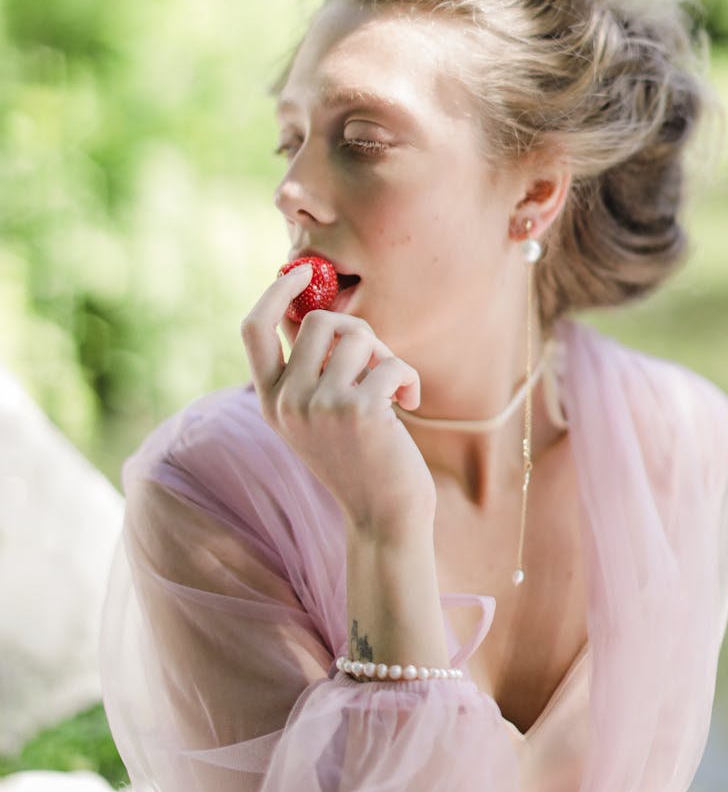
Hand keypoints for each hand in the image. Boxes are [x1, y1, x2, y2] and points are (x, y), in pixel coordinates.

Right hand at [241, 265, 435, 538]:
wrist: (383, 519)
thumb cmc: (359, 461)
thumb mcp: (317, 417)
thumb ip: (308, 370)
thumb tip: (311, 310)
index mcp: (271, 401)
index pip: (254, 328)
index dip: (277, 292)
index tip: (306, 272)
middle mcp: (288, 402)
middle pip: (319, 321)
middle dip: (357, 331)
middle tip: (375, 364)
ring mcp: (320, 406)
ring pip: (359, 335)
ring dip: (386, 356)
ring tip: (394, 390)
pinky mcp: (359, 410)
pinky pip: (391, 362)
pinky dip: (409, 378)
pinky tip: (409, 406)